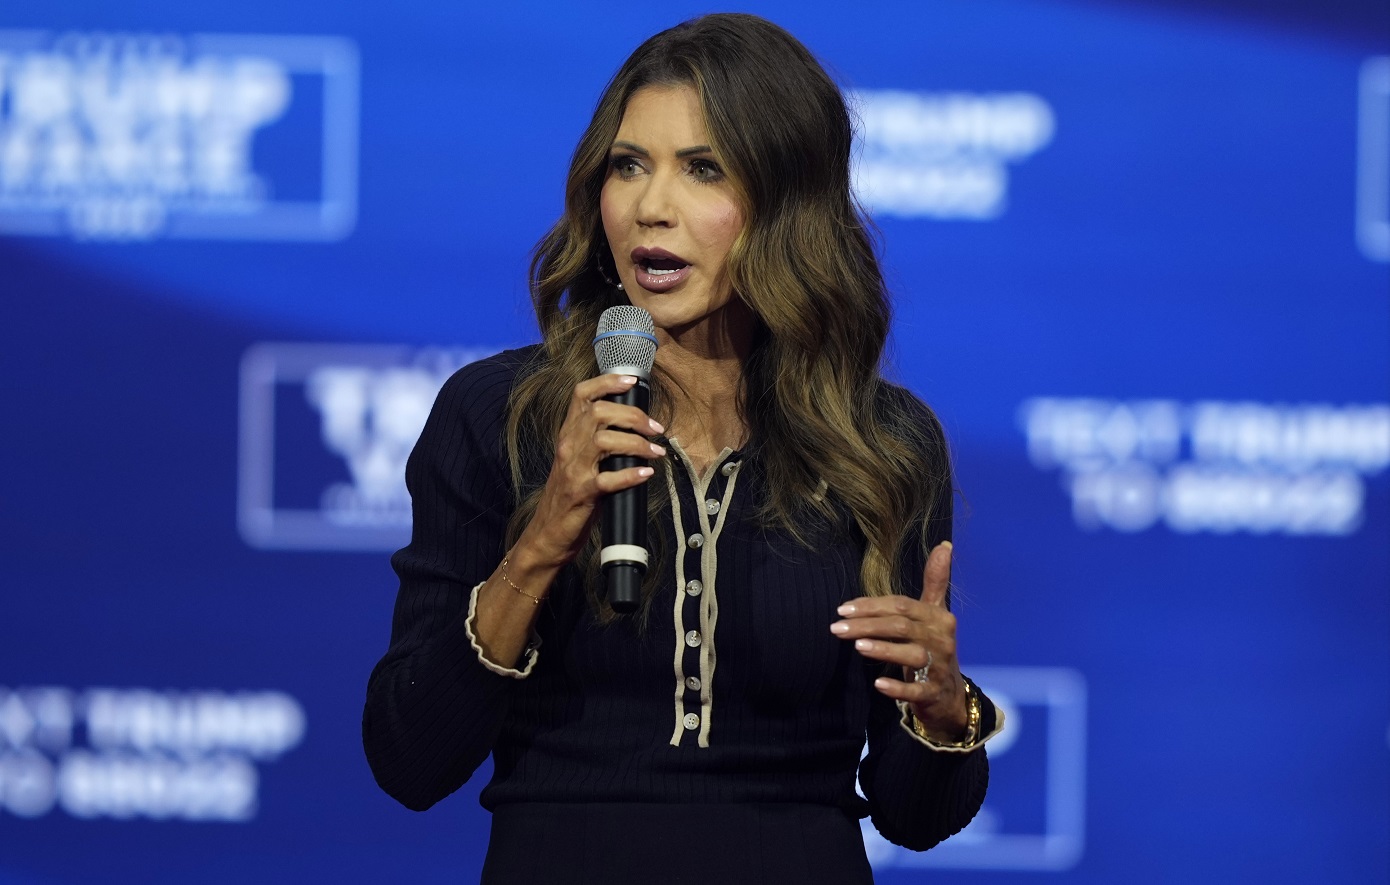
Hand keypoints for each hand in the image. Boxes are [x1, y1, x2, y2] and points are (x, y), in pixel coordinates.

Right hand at [519, 374, 665, 567]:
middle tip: (655, 427)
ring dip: (637, 444)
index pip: (581, 395)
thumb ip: (596, 440)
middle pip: (599, 413)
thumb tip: (636, 425)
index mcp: (568, 435)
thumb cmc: (569, 496)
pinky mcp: (582, 494)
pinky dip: (631, 475)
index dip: (607, 382)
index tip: (632, 381)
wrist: (547, 533)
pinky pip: (608, 480)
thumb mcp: (577, 460)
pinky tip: (647, 474)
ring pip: (604, 441)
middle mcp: (568, 447)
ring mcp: (574, 471)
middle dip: (633, 416)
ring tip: (656, 451)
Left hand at [829, 541, 968, 740]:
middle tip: (836, 627)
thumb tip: (944, 545)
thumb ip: (935, 581)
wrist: (947, 694)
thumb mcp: (934, 614)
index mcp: (939, 617)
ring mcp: (940, 667)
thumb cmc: (932, 646)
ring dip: (884, 649)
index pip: (902, 605)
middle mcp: (942, 640)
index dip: (872, 605)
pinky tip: (878, 684)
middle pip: (901, 626)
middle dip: (867, 625)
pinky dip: (899, 688)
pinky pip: (917, 691)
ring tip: (857, 646)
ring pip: (911, 655)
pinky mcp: (934, 692)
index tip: (843, 608)